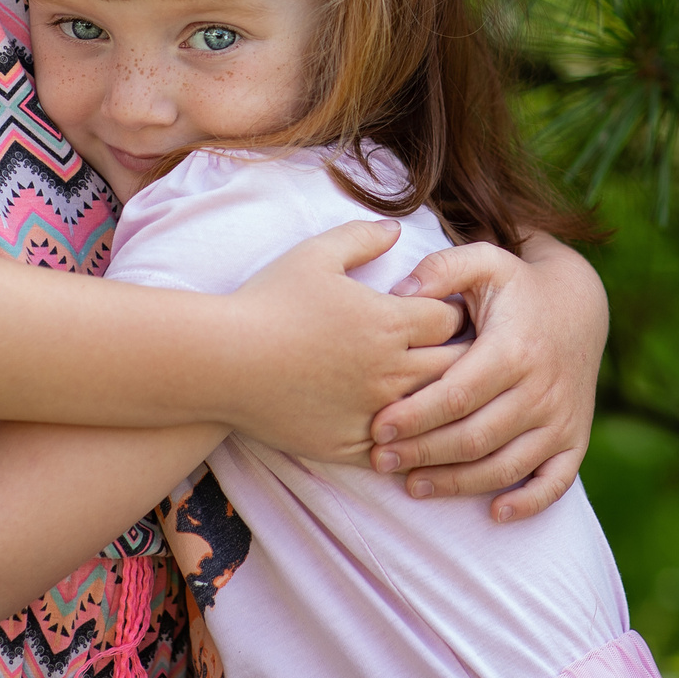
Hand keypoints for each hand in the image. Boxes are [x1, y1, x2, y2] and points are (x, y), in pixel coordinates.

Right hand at [224, 221, 464, 461]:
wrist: (222, 361)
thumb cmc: (268, 302)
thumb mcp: (316, 254)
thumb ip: (362, 237)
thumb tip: (396, 229)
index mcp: (390, 323)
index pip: (450, 319)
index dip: (449, 312)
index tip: (439, 313)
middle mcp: (390, 371)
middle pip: (454, 368)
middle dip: (456, 357)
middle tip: (449, 352)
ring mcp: (372, 413)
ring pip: (432, 412)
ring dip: (437, 399)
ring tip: (433, 389)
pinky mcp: (350, 445)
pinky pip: (398, 448)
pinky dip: (407, 437)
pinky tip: (404, 427)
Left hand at [370, 236, 606, 520]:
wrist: (581, 305)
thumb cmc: (517, 286)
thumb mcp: (484, 261)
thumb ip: (441, 269)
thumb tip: (398, 294)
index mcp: (514, 348)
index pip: (458, 394)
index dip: (415, 415)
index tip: (376, 427)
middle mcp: (541, 389)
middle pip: (475, 437)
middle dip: (423, 453)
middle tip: (379, 460)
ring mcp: (561, 418)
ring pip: (505, 465)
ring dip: (457, 483)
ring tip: (411, 485)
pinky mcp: (576, 438)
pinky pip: (555, 482)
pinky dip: (527, 503)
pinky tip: (494, 513)